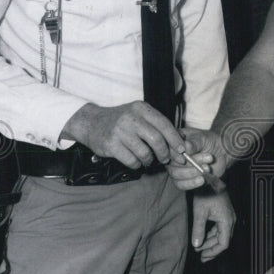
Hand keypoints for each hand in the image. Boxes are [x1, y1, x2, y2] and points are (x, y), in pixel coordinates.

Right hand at [61, 102, 186, 168]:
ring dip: (150, 160)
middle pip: (157, 140)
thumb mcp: (139, 116)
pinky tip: (136, 161)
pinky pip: (131, 160)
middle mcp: (131, 118)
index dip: (175, 140)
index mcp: (142, 108)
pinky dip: (137, 164)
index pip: (164, 124)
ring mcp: (120, 131)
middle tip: (166, 159)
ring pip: (145, 152)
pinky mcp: (111, 145)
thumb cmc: (122, 122)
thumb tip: (179, 144)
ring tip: (148, 160)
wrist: (91, 122)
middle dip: (165, 153)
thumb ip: (157, 126)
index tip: (182, 150)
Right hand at [165, 127, 226, 190]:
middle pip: (172, 163)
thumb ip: (195, 143)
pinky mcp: (182, 179)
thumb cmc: (209, 141)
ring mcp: (176, 168)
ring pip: (175, 175)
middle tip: (209, 158)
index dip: (176, 154)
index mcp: (174, 142)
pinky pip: (180, 185)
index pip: (168, 149)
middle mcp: (172, 156)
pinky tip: (203, 179)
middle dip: (191, 163)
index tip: (185, 156)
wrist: (220, 152)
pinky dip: (191, 183)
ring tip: (208, 168)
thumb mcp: (204, 139)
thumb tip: (186, 147)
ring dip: (192, 172)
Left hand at [191, 191, 234, 261]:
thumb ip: (198, 230)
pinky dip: (212, 235)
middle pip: (224, 241)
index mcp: (227, 221)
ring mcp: (229, 217)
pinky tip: (204, 238)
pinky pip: (220, 228)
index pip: (223, 243)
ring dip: (211, 242)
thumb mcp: (200, 212)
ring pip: (222, 235)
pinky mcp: (225, 214)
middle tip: (200, 256)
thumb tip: (196, 246)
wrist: (210, 178)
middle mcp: (231, 220)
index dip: (213, 252)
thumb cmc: (206, 193)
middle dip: (212, 249)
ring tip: (200, 248)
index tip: (202, 257)